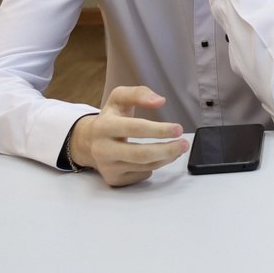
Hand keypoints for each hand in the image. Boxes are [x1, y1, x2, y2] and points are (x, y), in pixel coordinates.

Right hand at [70, 86, 187, 186]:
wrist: (88, 141)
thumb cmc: (111, 117)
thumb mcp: (119, 97)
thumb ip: (139, 93)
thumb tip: (159, 101)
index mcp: (104, 126)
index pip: (135, 129)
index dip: (159, 130)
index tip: (178, 129)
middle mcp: (102, 149)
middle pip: (141, 154)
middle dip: (167, 150)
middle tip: (184, 144)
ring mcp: (107, 167)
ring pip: (144, 166)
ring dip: (166, 157)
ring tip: (177, 148)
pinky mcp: (113, 179)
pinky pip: (141, 175)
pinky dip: (155, 166)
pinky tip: (158, 156)